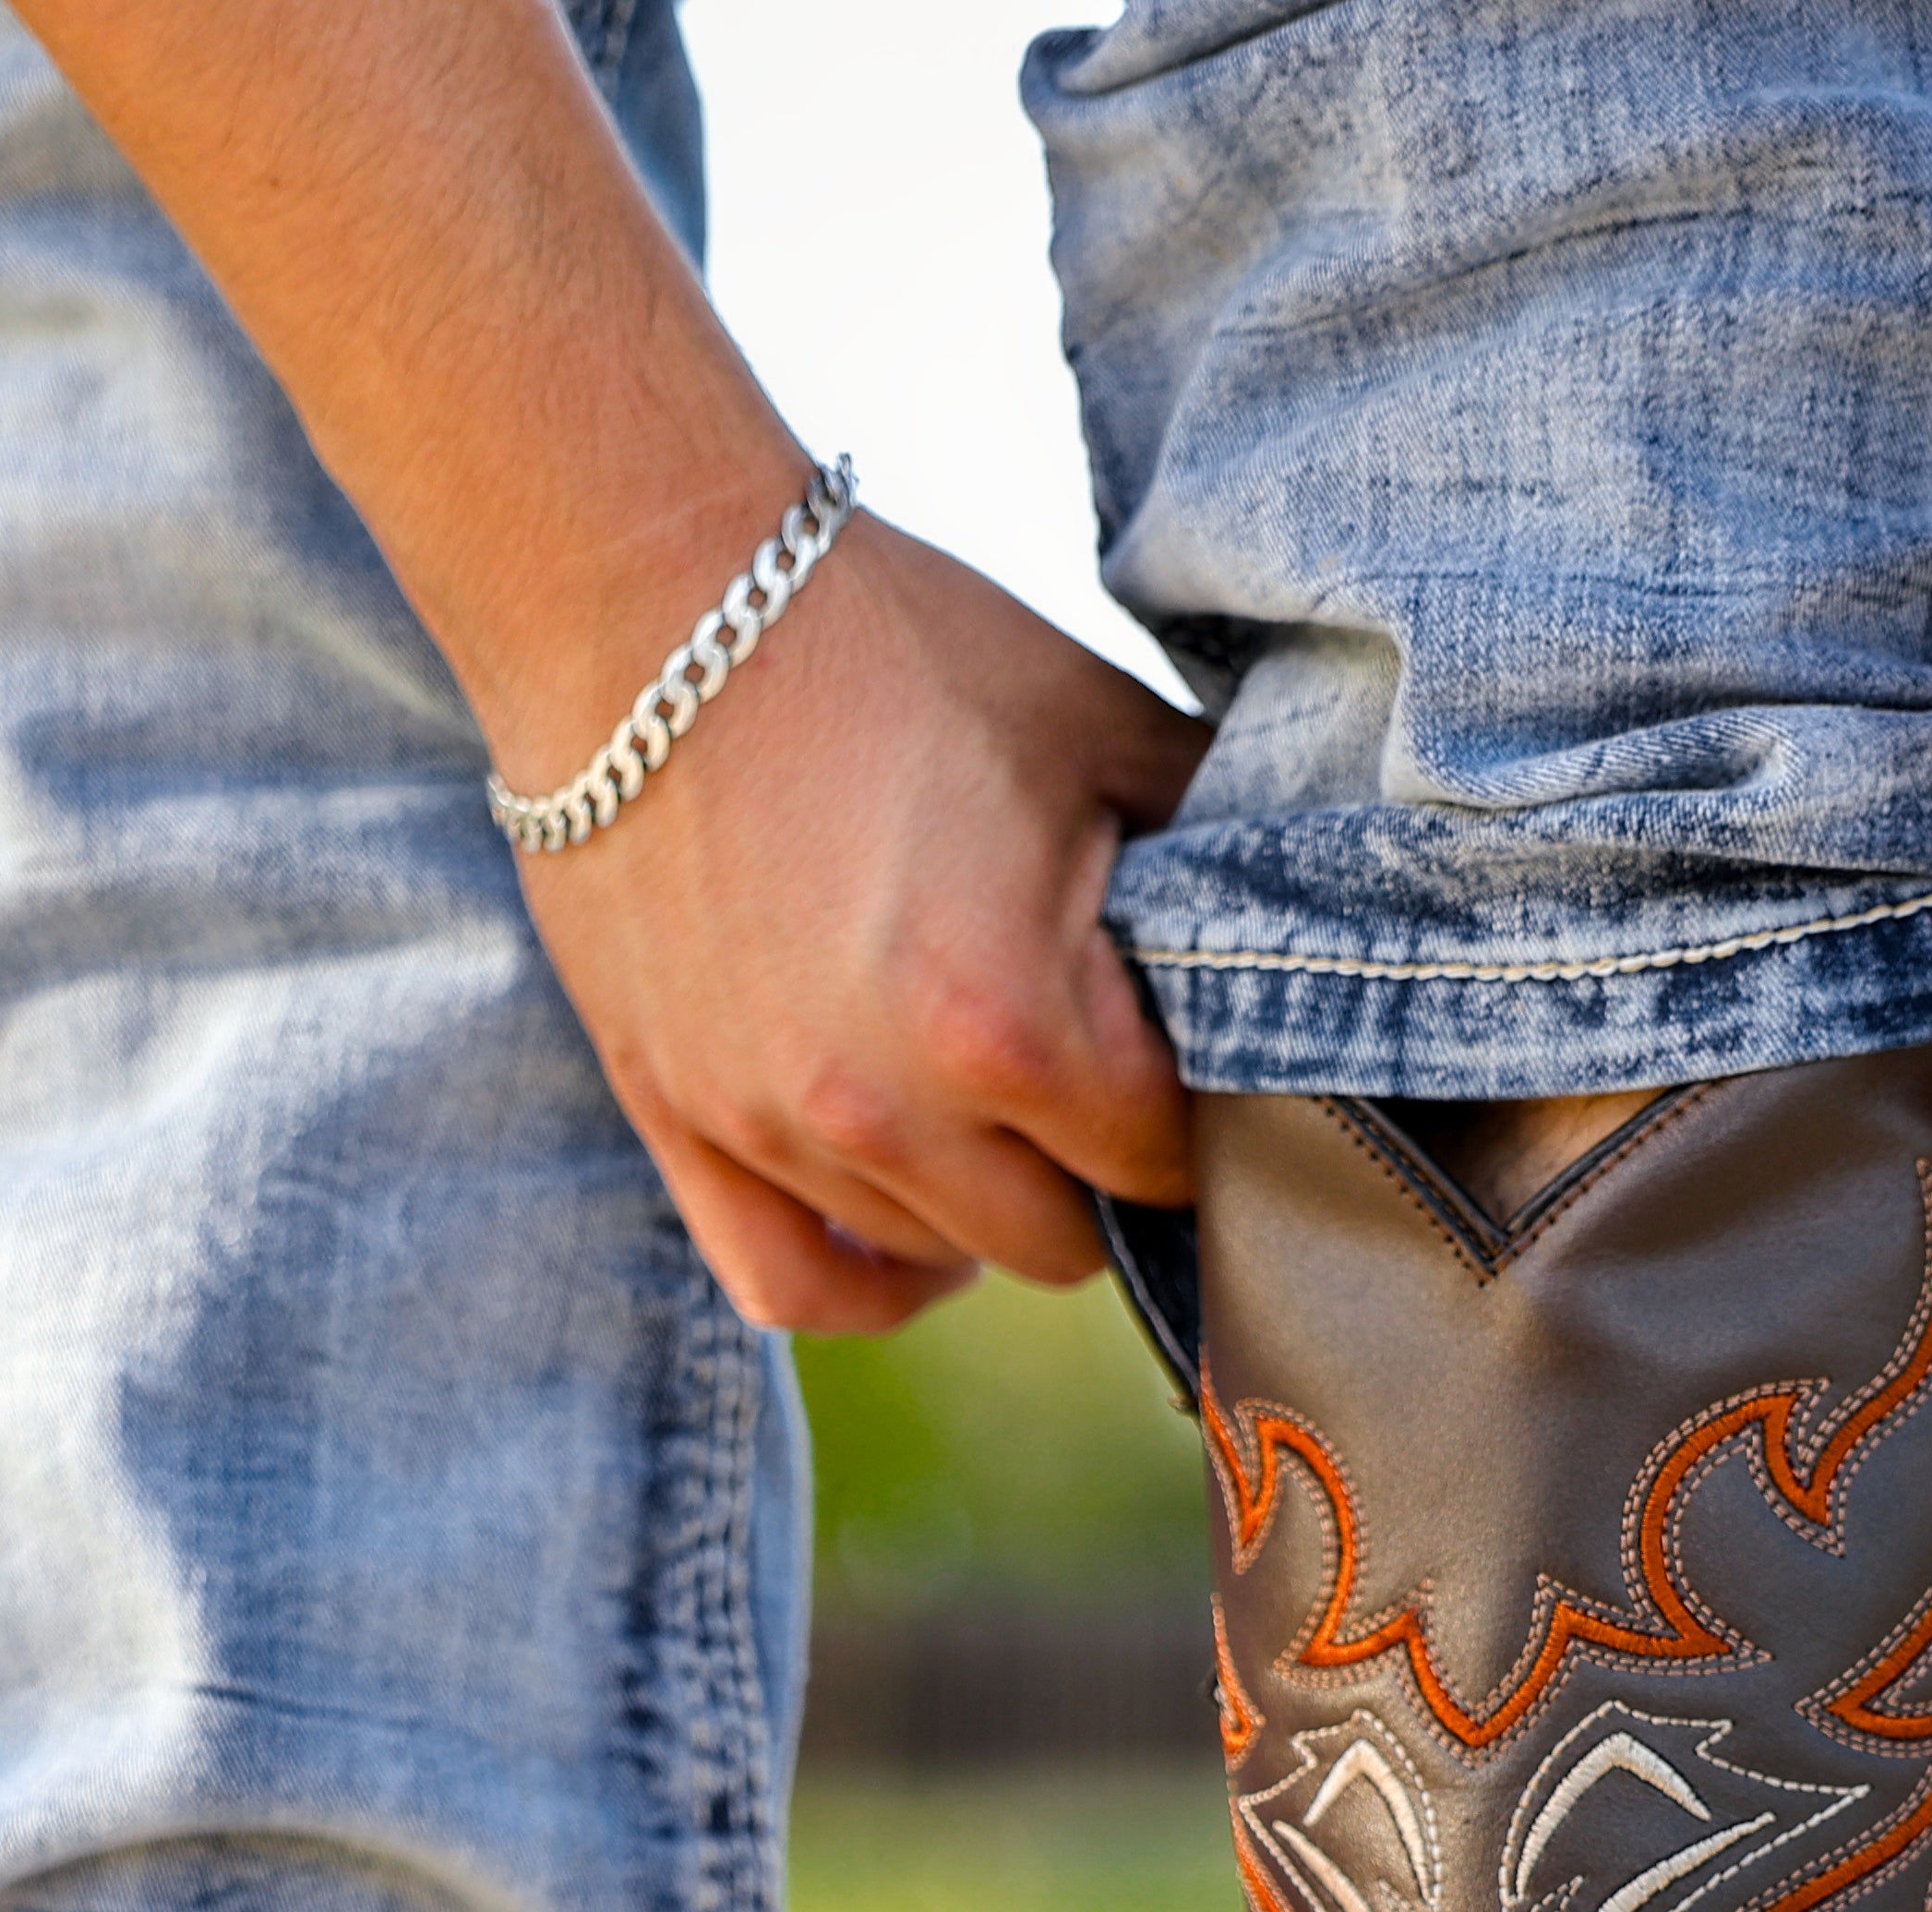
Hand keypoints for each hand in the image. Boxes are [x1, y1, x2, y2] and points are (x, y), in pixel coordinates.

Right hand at [497, 523, 1210, 1334]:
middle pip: (1064, 1242)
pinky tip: (917, 1239)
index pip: (1164, 1161)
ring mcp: (776, 1131)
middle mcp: (891, 1109)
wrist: (644, 604)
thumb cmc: (882, 645)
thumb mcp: (1092, 723)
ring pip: (943, 1261)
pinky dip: (872, 1286)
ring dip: (994, 1206)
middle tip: (1110, 1085)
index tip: (1200, 1064)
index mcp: (1013, 1023)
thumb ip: (1206, 852)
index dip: (1203, 1117)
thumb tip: (1287, 933)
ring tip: (1008, 1115)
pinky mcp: (682, 1124)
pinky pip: (790, 1288)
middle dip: (1104, 1173)